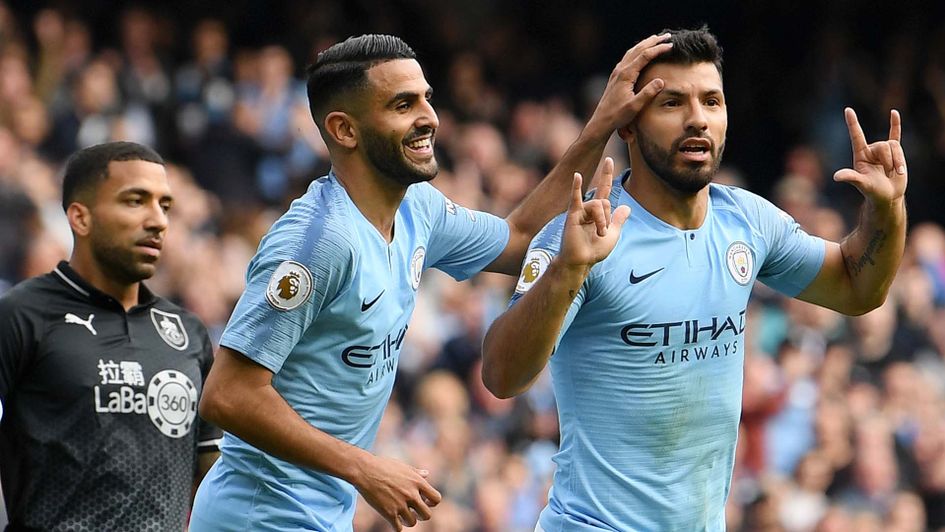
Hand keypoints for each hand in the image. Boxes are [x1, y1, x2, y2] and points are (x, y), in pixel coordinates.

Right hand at [351, 454, 441, 530]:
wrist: (365, 470)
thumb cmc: (383, 465)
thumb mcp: (403, 466)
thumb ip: (416, 473)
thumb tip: (426, 474)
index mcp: (417, 482)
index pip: (436, 499)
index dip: (432, 503)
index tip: (425, 503)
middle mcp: (411, 494)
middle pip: (427, 515)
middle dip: (421, 515)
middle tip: (415, 512)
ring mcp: (400, 504)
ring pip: (412, 522)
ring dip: (408, 520)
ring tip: (402, 515)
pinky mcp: (388, 512)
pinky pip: (398, 528)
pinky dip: (397, 526)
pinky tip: (393, 520)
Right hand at [559, 157, 630, 272]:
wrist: (582, 261)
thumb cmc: (594, 251)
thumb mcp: (614, 234)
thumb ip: (619, 220)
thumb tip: (626, 206)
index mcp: (598, 211)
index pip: (604, 188)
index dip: (607, 174)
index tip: (609, 159)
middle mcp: (588, 208)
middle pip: (605, 200)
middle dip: (607, 219)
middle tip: (602, 234)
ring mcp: (580, 210)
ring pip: (599, 205)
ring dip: (602, 222)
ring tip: (599, 234)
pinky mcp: (573, 215)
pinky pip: (576, 198)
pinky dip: (576, 187)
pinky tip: (577, 176)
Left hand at [587, 34, 673, 134]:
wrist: (601, 121)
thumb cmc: (618, 115)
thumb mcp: (635, 106)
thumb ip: (648, 93)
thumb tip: (661, 81)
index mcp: (626, 74)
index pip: (645, 56)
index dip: (658, 49)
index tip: (671, 45)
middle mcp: (620, 70)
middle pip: (638, 49)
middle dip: (653, 41)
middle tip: (667, 36)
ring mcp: (616, 73)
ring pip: (631, 52)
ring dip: (644, 44)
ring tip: (656, 40)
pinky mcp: (615, 77)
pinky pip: (627, 59)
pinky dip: (636, 52)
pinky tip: (640, 53)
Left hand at [833, 108, 907, 210]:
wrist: (887, 196)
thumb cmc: (872, 191)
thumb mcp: (862, 184)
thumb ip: (851, 178)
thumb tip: (836, 176)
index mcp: (860, 154)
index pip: (856, 136)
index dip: (853, 123)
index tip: (848, 110)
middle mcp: (870, 150)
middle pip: (883, 145)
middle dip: (889, 160)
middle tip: (887, 173)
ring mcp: (883, 151)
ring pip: (894, 146)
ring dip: (898, 161)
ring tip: (895, 172)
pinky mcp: (895, 152)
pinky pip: (895, 135)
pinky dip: (895, 124)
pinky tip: (894, 112)